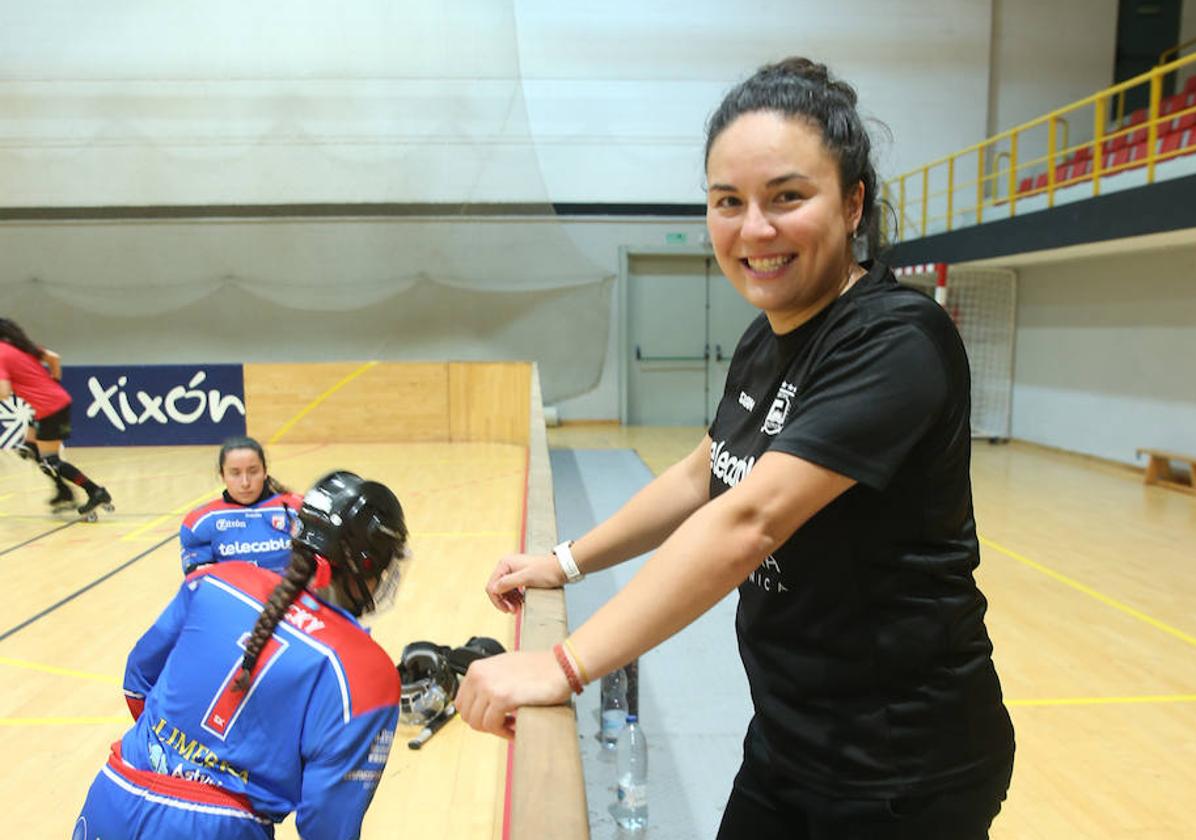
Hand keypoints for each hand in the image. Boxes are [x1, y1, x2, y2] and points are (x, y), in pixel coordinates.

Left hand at [455, 650, 571, 738]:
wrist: (560, 666)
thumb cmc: (539, 668)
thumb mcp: (503, 669)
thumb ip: (488, 682)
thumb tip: (480, 704)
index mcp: (477, 668)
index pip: (462, 703)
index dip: (478, 715)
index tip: (491, 717)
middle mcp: (479, 676)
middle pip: (467, 716)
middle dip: (485, 724)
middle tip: (503, 724)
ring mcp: (489, 686)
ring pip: (478, 723)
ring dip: (495, 729)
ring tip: (511, 724)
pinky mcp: (503, 698)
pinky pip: (493, 726)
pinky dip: (504, 731)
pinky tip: (516, 726)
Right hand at [485, 552, 565, 612]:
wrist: (561, 568)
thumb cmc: (546, 570)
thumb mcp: (526, 578)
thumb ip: (508, 583)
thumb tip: (494, 589)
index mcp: (505, 564)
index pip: (492, 585)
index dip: (497, 600)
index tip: (506, 610)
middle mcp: (507, 566)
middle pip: (497, 588)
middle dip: (504, 601)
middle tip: (513, 611)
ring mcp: (513, 571)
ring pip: (504, 590)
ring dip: (509, 601)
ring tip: (518, 608)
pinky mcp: (520, 576)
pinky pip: (511, 589)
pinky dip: (514, 598)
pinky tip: (520, 602)